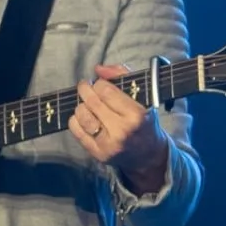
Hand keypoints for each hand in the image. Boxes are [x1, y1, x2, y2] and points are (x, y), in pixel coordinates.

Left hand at [72, 65, 171, 193]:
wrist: (148, 156)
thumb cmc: (145, 122)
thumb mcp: (142, 97)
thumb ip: (122, 76)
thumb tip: (98, 69)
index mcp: (136, 115)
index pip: (106, 91)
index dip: (100, 83)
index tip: (101, 84)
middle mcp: (122, 131)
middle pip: (92, 102)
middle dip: (86, 89)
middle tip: (86, 86)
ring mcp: (108, 144)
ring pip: (82, 116)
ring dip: (81, 105)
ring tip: (87, 104)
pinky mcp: (98, 154)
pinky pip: (77, 131)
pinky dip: (76, 120)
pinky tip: (84, 117)